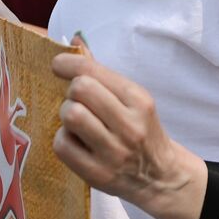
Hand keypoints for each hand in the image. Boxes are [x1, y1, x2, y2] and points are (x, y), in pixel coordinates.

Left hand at [51, 36, 199, 210]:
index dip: (70, 64)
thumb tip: (76, 42)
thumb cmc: (142, 130)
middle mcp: (129, 125)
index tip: (58, 64)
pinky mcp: (97, 174)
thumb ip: (104, 74)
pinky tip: (76, 140)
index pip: (95, 72)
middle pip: (80, 90)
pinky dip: (63, 139)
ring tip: (76, 121)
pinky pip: (63, 145)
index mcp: (139, 100)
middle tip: (77, 100)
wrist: (160, 175)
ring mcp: (113, 151)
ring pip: (71, 116)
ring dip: (67, 115)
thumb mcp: (133, 100)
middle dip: (72, 91)